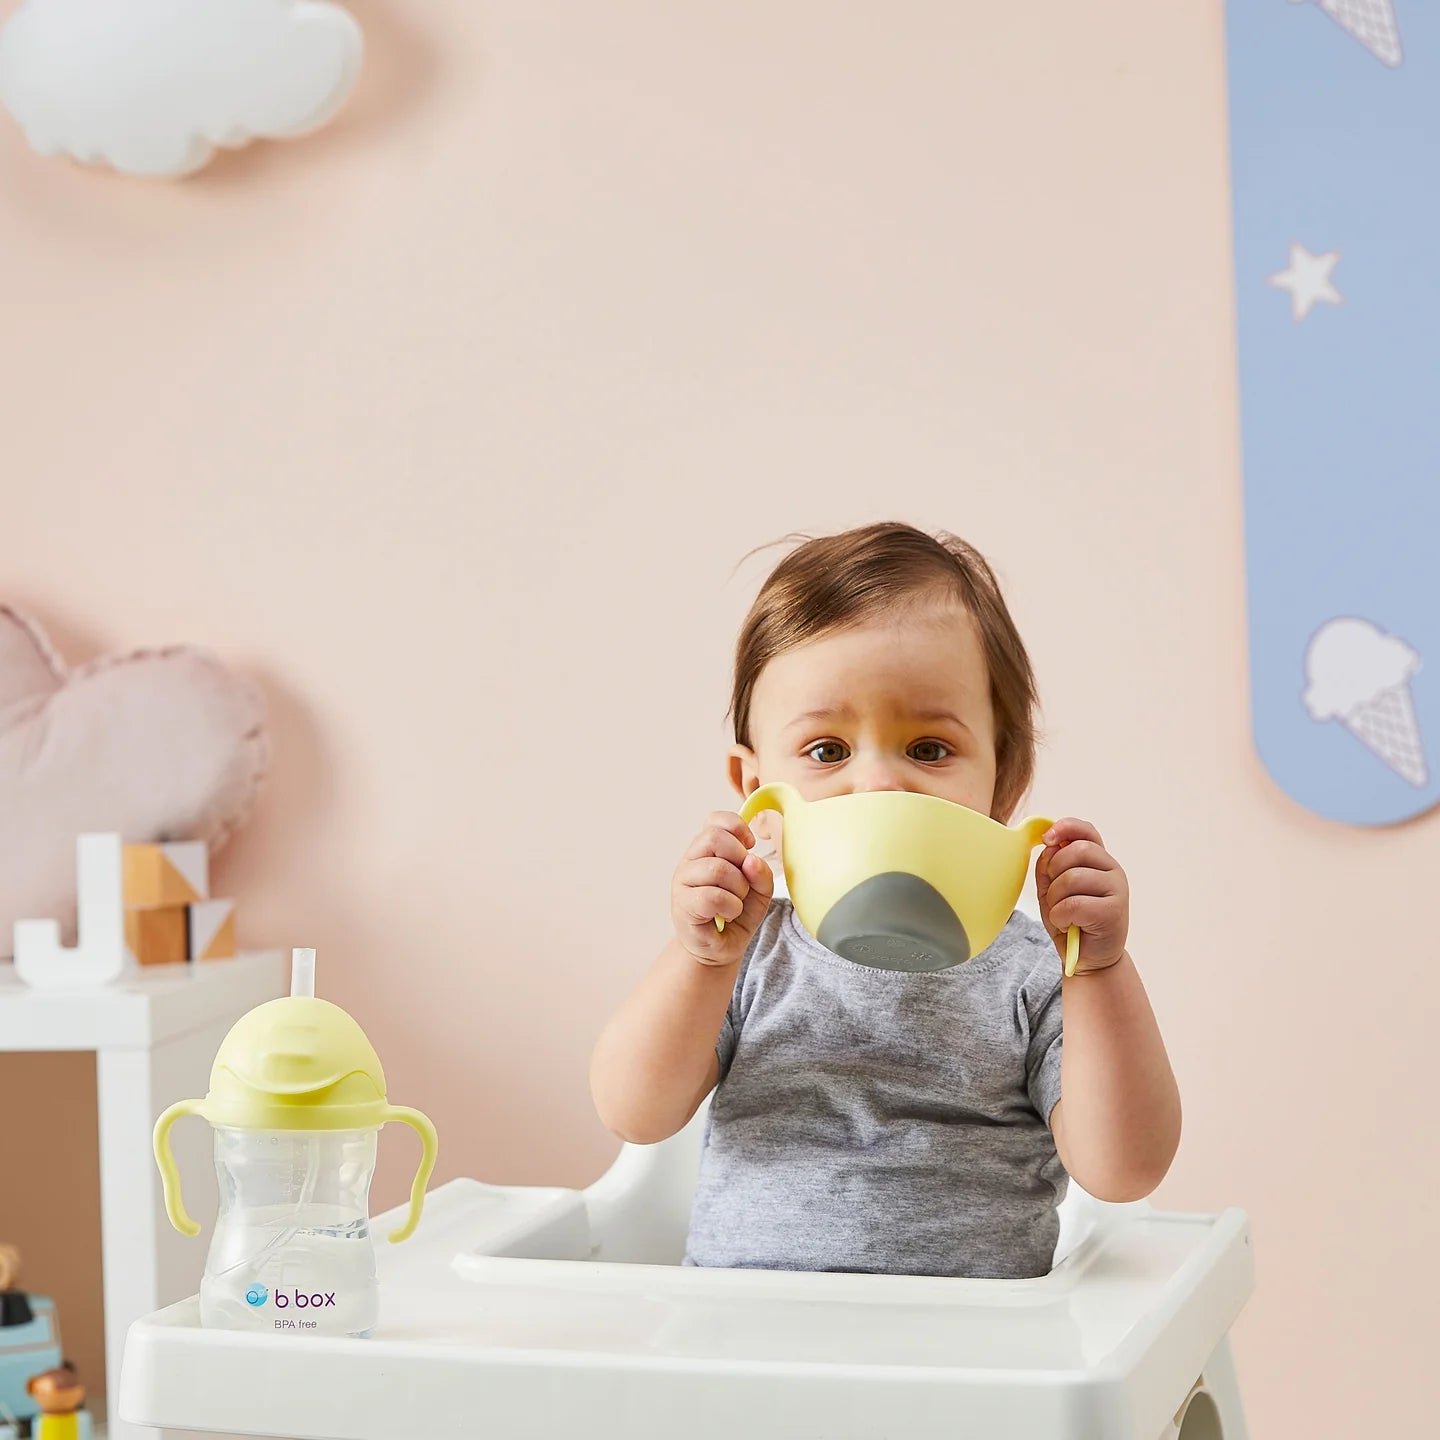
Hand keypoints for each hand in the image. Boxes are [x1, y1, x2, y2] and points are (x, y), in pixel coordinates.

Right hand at [672, 811, 774, 965]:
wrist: (720, 948)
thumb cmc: (736, 914)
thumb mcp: (760, 891)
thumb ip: (761, 873)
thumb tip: (751, 860)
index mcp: (706, 849)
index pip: (715, 820)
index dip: (737, 827)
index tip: (750, 845)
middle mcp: (690, 860)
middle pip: (715, 838)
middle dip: (739, 859)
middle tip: (743, 881)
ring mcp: (683, 881)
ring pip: (717, 868)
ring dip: (738, 888)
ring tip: (736, 902)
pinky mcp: (682, 905)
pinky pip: (713, 896)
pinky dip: (730, 906)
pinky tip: (728, 914)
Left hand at [1036, 818, 1128, 973]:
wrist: (1090, 959)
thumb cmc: (1071, 922)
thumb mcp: (1052, 891)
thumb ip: (1049, 867)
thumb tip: (1049, 846)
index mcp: (1098, 860)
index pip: (1086, 831)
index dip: (1065, 827)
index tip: (1046, 839)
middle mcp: (1112, 870)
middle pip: (1075, 851)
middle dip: (1053, 873)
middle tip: (1054, 896)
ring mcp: (1117, 889)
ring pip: (1072, 878)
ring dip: (1055, 899)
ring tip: (1061, 914)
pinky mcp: (1114, 911)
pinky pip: (1074, 904)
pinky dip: (1060, 916)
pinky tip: (1068, 925)